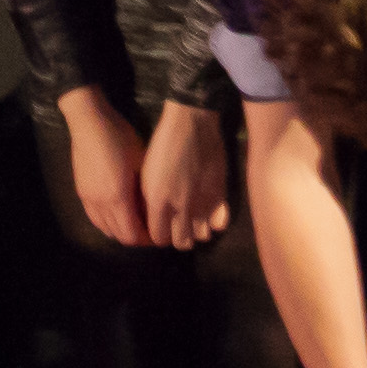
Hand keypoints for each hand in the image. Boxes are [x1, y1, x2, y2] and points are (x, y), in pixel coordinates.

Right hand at [59, 91, 152, 249]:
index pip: (133, 235)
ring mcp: (88, 199)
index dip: (148, 240)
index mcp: (118, 197)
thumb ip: (146, 190)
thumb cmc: (120, 137)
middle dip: (137, 237)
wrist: (89, 122)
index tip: (161, 232)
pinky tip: (118, 212)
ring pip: (105, 229)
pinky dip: (107, 223)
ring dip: (121, 231)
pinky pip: (94, 218)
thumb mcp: (142, 162)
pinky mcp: (81, 192)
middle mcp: (100, 203)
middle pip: (119, 236)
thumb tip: (155, 209)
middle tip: (152, 229)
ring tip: (135, 222)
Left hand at [136, 101, 229, 249]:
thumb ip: (150, 200)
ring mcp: (203, 203)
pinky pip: (220, 224)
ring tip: (191, 219)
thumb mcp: (146, 174)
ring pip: (202, 236)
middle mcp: (182, 207)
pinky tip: (207, 213)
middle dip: (176, 238)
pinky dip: (214, 223)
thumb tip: (152, 218)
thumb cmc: (162, 145)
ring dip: (196, 231)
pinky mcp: (220, 195)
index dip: (157, 235)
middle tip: (174, 226)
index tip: (158, 228)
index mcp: (158, 201)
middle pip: (182, 242)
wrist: (192, 125)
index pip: (159, 238)